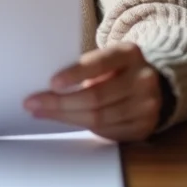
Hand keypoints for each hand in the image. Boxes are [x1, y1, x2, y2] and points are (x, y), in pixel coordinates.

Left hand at [23, 41, 162, 141]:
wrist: (152, 82)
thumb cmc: (116, 68)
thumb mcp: (107, 58)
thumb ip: (86, 67)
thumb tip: (49, 86)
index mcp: (129, 53)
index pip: (100, 63)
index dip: (75, 74)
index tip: (52, 83)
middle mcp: (143, 79)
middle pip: (97, 97)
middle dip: (61, 103)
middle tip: (33, 103)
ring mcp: (147, 106)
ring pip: (99, 118)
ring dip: (66, 117)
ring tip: (42, 113)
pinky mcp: (144, 127)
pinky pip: (107, 132)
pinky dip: (83, 127)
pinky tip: (65, 121)